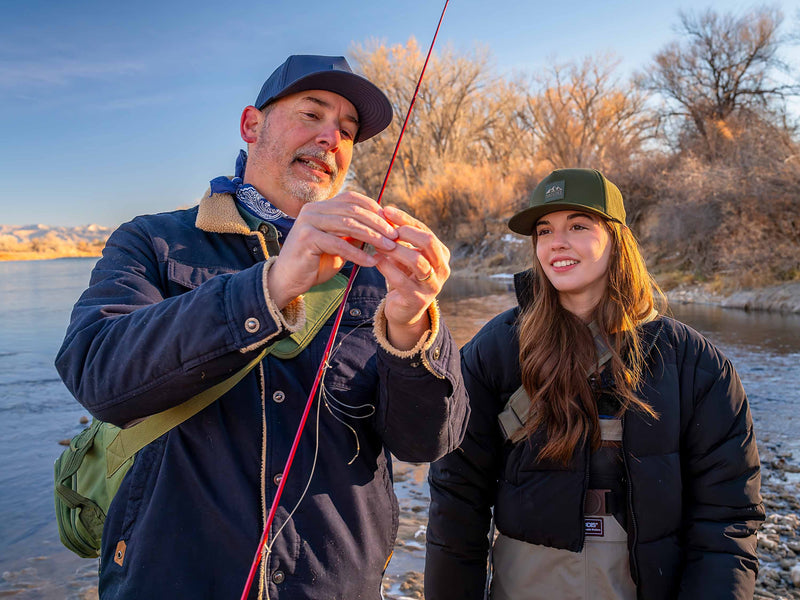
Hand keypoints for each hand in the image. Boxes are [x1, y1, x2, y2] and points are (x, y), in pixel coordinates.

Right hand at [266, 192, 398, 307]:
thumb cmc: (316, 263)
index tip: (392, 224)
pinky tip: (371, 261)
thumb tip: (383, 227)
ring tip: (388, 248)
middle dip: (378, 224)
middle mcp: (313, 209)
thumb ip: (354, 234)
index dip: (374, 209)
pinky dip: (357, 253)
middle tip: (395, 237)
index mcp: (321, 207)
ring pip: (348, 224)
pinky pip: (339, 244)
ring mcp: (308, 221)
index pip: (352, 199)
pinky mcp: (306, 238)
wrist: (288, 280)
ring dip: (372, 237)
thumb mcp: (340, 245)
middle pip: (353, 210)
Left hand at [373, 206, 450, 349]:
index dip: (405, 219)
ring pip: (417, 261)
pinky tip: (375, 260)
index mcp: (441, 254)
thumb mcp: (405, 255)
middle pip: (428, 241)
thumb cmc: (404, 276)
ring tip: (378, 245)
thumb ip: (400, 238)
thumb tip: (384, 211)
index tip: (386, 210)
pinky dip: (387, 268)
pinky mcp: (418, 300)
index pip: (425, 230)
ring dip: (395, 250)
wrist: (404, 309)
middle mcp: (442, 269)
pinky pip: (402, 280)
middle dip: (406, 232)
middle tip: (386, 229)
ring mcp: (433, 285)